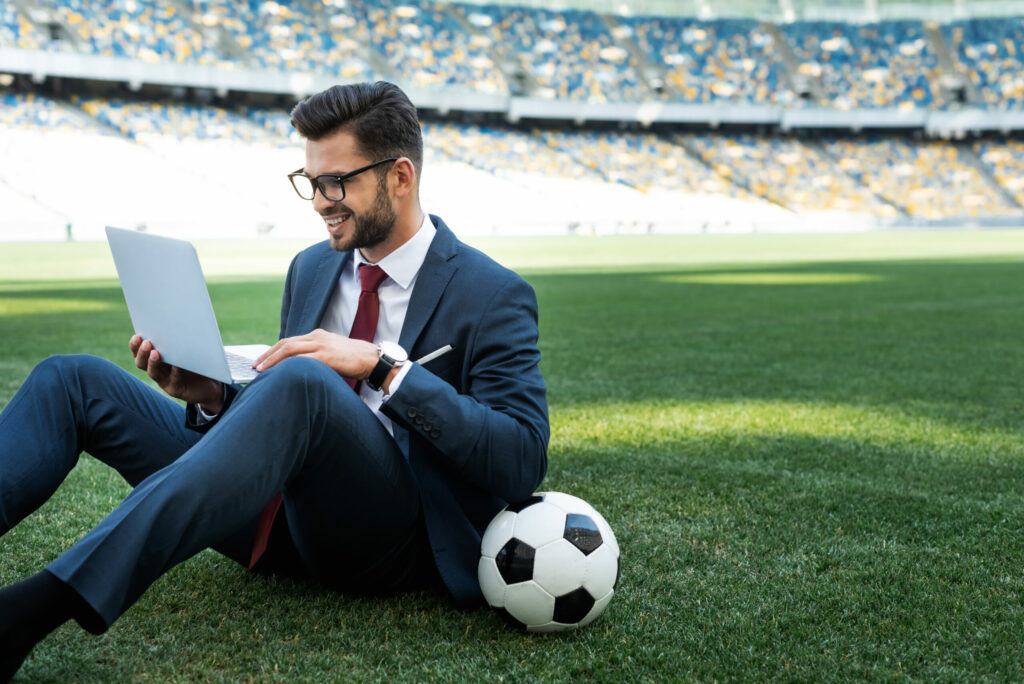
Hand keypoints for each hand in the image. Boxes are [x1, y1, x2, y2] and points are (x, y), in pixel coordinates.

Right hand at [130, 335, 224, 411]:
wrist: (210, 384)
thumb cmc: (197, 362)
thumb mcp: (187, 348)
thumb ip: (179, 339)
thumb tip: (176, 321)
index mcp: (157, 357)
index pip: (140, 352)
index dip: (135, 345)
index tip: (137, 336)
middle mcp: (157, 369)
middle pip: (141, 363)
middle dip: (142, 352)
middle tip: (146, 343)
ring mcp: (165, 381)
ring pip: (153, 373)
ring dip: (153, 363)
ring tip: (155, 353)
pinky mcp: (176, 390)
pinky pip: (173, 381)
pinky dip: (175, 372)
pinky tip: (177, 365)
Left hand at [254, 328, 378, 379]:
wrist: (373, 360)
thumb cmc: (355, 360)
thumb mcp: (333, 353)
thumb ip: (317, 356)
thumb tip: (300, 368)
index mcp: (318, 335)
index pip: (290, 341)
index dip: (273, 351)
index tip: (262, 361)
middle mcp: (317, 337)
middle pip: (285, 343)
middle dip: (268, 355)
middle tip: (255, 366)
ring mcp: (321, 345)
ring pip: (289, 349)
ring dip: (272, 360)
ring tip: (261, 370)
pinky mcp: (326, 356)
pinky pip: (301, 359)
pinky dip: (287, 365)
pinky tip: (279, 373)